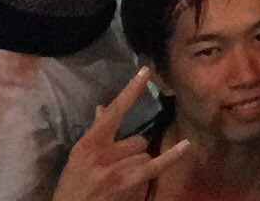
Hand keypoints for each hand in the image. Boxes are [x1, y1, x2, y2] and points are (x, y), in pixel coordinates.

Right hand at [52, 68, 189, 200]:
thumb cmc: (73, 187)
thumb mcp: (78, 159)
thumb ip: (95, 132)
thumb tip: (102, 107)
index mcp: (87, 144)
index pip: (113, 112)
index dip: (130, 91)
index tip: (145, 71)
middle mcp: (101, 154)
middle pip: (137, 140)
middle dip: (133, 153)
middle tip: (117, 169)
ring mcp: (114, 170)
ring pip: (145, 155)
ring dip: (138, 167)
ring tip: (120, 182)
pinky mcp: (126, 184)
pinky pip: (154, 165)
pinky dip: (171, 156)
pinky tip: (186, 145)